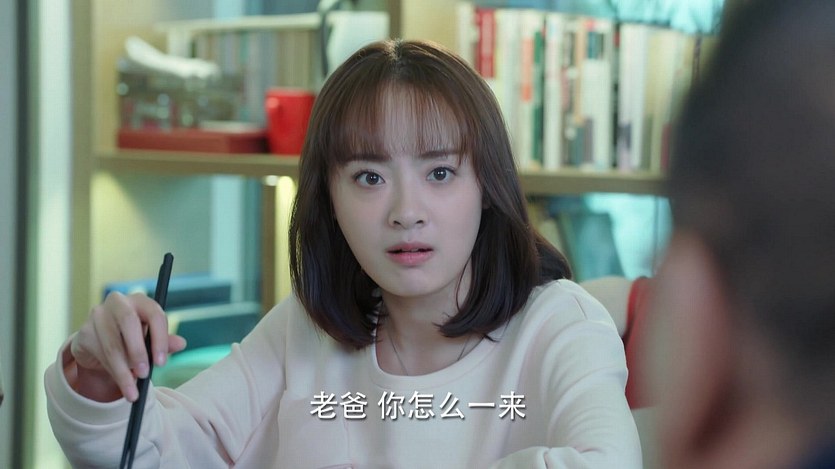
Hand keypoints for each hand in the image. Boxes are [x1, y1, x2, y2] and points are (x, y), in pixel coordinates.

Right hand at [67, 291, 186, 401]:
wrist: (99, 344)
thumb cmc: (131, 339)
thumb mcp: (150, 340)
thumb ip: (164, 342)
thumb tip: (181, 343)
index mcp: (140, 301)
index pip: (154, 314)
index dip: (160, 339)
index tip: (161, 363)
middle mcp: (118, 302)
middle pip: (128, 322)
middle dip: (138, 351)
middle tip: (144, 374)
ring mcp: (98, 314)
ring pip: (112, 344)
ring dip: (123, 370)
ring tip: (132, 389)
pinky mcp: (84, 331)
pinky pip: (99, 354)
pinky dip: (111, 371)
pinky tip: (120, 382)